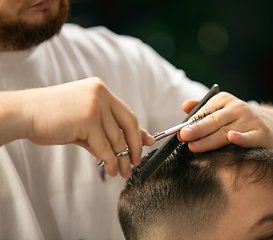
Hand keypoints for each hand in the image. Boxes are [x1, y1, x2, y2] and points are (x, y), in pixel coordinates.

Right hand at [19, 78, 153, 177]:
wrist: (25, 114)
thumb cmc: (53, 118)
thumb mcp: (84, 122)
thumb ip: (107, 130)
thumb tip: (128, 144)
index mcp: (101, 91)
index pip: (127, 113)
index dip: (138, 132)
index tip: (147, 144)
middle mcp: (101, 94)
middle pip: (128, 124)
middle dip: (135, 146)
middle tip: (136, 162)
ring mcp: (95, 105)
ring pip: (116, 138)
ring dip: (122, 158)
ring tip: (124, 171)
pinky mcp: (87, 119)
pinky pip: (104, 145)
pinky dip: (110, 160)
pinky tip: (111, 169)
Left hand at [178, 92, 272, 151]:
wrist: (271, 125)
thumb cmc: (238, 120)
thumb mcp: (221, 110)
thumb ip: (202, 109)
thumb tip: (185, 105)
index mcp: (224, 100)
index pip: (204, 112)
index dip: (191, 123)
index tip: (178, 132)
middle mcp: (237, 108)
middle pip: (213, 121)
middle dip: (197, 129)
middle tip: (183, 136)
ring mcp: (250, 120)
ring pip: (226, 132)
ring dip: (209, 140)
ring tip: (194, 146)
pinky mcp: (262, 133)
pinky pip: (249, 137)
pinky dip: (241, 138)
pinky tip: (232, 138)